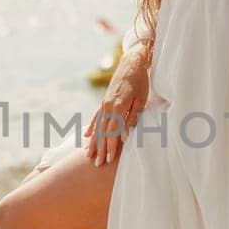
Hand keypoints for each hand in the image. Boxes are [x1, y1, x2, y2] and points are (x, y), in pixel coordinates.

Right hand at [85, 48, 149, 164]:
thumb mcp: (141, 100)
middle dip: (99, 149)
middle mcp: (107, 106)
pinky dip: (91, 127)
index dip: (110, 147)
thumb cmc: (140, 82)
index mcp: (117, 107)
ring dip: (93, 142)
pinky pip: (95, 117)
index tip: (108, 160)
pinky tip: (87, 136)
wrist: (132, 63)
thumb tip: (125, 136)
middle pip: (102, 132)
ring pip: (96, 126)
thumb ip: (132, 118)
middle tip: (96, 164)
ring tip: (88, 155)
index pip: (112, 132)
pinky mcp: (104, 101)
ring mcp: (104, 104)